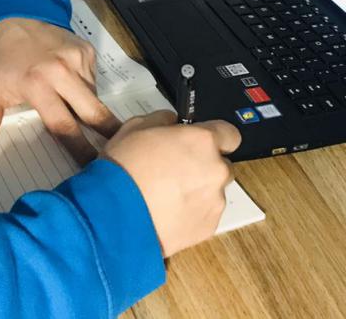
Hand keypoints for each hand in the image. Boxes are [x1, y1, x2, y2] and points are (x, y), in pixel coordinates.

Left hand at [0, 17, 122, 163]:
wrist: (18, 18)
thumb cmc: (3, 60)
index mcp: (37, 85)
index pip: (63, 126)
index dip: (79, 149)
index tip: (91, 166)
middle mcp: (62, 72)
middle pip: (93, 112)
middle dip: (108, 134)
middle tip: (118, 152)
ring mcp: (78, 60)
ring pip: (94, 96)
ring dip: (91, 109)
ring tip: (81, 114)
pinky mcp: (87, 51)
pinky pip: (94, 80)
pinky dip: (87, 89)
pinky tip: (74, 87)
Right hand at [102, 110, 240, 256]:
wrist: (115, 216)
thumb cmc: (123, 170)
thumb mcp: (134, 127)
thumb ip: (162, 120)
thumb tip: (170, 122)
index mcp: (202, 141)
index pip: (230, 134)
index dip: (216, 137)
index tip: (202, 142)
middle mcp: (215, 170)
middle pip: (222, 164)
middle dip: (204, 165)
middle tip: (175, 170)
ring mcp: (214, 201)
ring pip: (213, 191)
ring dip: (197, 190)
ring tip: (166, 195)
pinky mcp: (208, 227)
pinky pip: (205, 214)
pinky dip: (191, 212)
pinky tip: (166, 211)